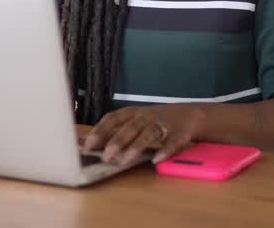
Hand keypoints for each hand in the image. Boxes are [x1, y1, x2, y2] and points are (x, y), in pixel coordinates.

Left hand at [82, 104, 203, 164]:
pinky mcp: (179, 133)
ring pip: (148, 134)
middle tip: (106, 156)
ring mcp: (163, 124)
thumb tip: (84, 143)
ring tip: (125, 160)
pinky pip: (172, 142)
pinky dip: (165, 150)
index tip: (87, 145)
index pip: (113, 118)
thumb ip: (114, 131)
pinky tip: (156, 160)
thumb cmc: (154, 120)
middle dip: (117, 141)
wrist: (189, 115)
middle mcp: (146, 116)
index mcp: (132, 112)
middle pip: (130, 126)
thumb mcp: (134, 121)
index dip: (100, 130)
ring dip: (136, 147)